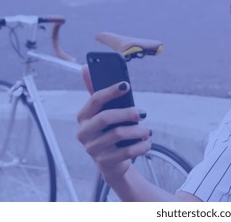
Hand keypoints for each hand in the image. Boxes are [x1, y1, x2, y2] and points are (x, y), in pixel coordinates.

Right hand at [76, 66, 150, 182]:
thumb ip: (98, 92)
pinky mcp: (105, 162)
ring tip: (147, 130)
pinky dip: (142, 145)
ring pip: (119, 134)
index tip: (126, 85)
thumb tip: (85, 68)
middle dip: (127, 113)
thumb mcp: (104, 113)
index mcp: (83, 117)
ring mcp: (93, 149)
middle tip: (143, 113)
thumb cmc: (109, 131)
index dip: (110, 91)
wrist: (112, 162)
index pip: (94, 100)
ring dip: (138, 131)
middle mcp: (84, 133)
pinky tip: (147, 142)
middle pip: (106, 118)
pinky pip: (127, 152)